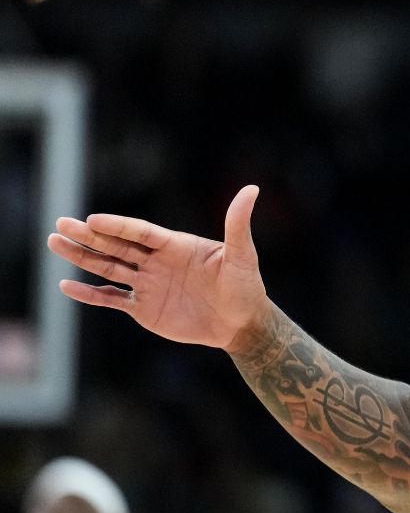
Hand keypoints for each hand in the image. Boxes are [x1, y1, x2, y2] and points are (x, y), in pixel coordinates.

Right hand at [47, 185, 269, 350]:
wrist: (241, 323)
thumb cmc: (245, 287)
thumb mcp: (243, 255)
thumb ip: (238, 224)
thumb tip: (252, 189)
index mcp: (176, 246)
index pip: (141, 232)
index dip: (118, 226)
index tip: (94, 220)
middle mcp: (157, 261)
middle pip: (117, 246)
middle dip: (89, 236)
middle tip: (60, 224)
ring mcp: (148, 284)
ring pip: (109, 267)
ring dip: (82, 257)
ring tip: (55, 243)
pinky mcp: (144, 308)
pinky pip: (112, 298)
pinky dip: (90, 294)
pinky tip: (67, 285)